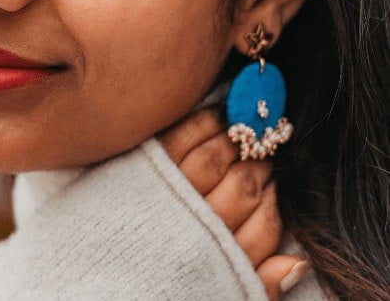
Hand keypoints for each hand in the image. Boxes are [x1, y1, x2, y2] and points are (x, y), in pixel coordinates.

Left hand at [159, 109, 308, 299]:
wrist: (103, 264)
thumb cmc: (163, 274)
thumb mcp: (215, 290)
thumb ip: (257, 282)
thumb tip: (297, 264)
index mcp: (214, 258)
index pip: (265, 224)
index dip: (274, 201)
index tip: (273, 187)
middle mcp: (193, 225)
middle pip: (243, 187)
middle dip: (260, 168)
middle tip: (262, 155)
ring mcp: (167, 192)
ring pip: (216, 159)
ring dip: (238, 142)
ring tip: (244, 135)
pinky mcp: (144, 165)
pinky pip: (183, 136)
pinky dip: (206, 123)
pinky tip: (219, 117)